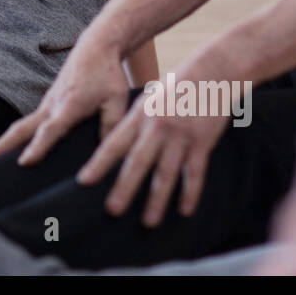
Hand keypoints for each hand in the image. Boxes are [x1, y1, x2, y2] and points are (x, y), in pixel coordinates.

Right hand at [0, 27, 132, 165]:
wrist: (95, 46)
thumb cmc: (107, 73)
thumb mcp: (117, 99)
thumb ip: (111, 124)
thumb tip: (107, 152)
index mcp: (69, 105)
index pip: (50, 130)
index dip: (38, 147)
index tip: (24, 162)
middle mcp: (52, 105)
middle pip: (21, 129)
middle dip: (2, 146)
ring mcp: (47, 103)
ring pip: (21, 127)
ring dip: (3, 143)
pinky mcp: (48, 102)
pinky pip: (29, 123)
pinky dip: (16, 137)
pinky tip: (10, 150)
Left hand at [76, 55, 234, 225]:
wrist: (211, 72)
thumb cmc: (174, 86)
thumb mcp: (147, 98)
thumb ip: (131, 122)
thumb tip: (113, 145)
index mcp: (140, 116)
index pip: (114, 143)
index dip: (99, 164)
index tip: (84, 181)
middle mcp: (157, 127)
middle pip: (138, 162)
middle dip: (124, 188)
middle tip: (112, 210)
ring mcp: (180, 137)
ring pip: (166, 174)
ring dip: (156, 200)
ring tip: (147, 222)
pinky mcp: (202, 143)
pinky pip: (195, 174)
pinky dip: (190, 194)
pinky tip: (184, 211)